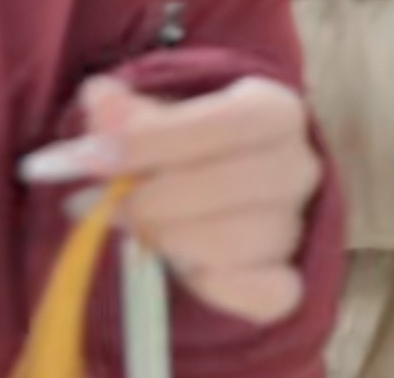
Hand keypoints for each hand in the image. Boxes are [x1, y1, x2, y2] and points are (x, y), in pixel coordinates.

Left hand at [26, 78, 323, 325]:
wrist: (213, 186)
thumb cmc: (182, 147)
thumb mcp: (156, 116)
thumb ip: (127, 113)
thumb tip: (100, 100)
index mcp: (275, 112)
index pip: (230, 123)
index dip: (159, 140)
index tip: (96, 156)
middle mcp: (298, 167)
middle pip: (236, 185)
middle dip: (155, 198)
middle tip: (100, 205)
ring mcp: (293, 227)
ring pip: (240, 242)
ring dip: (171, 239)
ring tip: (131, 229)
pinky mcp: (284, 282)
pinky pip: (265, 294)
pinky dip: (217, 286)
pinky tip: (179, 266)